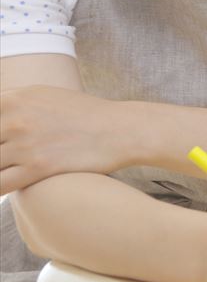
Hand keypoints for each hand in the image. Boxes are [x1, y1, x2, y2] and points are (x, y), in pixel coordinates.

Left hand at [0, 85, 126, 194]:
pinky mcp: (38, 168)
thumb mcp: (42, 95)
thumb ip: (9, 103)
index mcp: (13, 98)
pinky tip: (2, 186)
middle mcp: (15, 119)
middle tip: (1, 157)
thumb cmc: (81, 114)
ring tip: (4, 169)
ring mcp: (25, 144)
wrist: (120, 129)